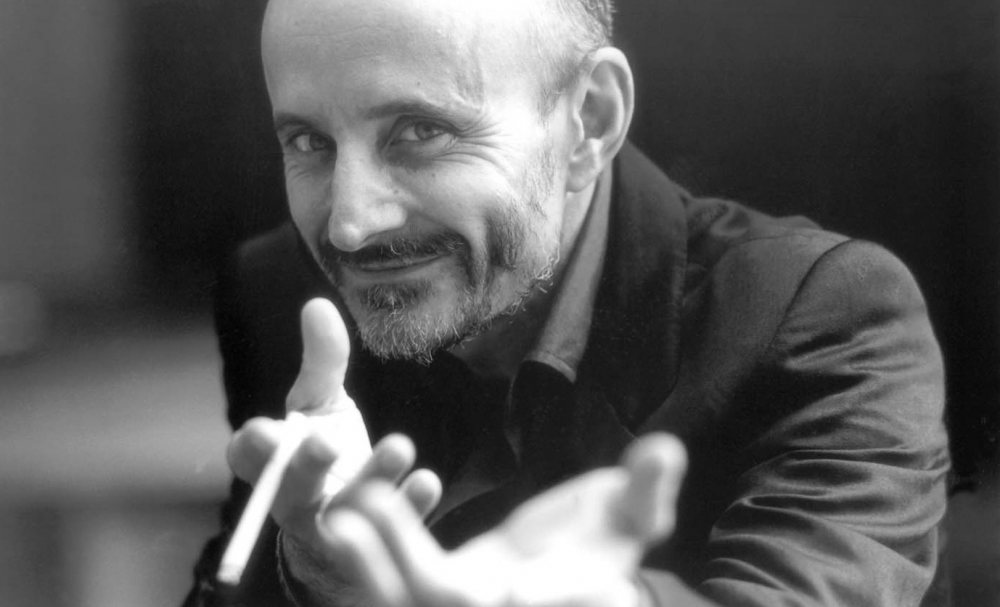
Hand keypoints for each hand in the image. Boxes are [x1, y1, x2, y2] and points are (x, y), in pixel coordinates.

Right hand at [226, 298, 441, 598]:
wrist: (353, 521)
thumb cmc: (326, 451)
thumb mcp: (320, 405)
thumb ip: (320, 361)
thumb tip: (318, 304)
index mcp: (274, 464)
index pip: (250, 458)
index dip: (253, 448)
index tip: (264, 431)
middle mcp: (296, 501)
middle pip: (293, 490)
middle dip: (306, 466)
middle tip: (325, 443)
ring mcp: (337, 526)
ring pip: (347, 511)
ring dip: (372, 479)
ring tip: (400, 446)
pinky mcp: (376, 540)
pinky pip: (393, 527)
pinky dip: (411, 504)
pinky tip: (428, 480)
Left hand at [321, 433, 687, 606]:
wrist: (569, 571)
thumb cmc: (604, 545)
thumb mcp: (631, 516)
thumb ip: (646, 488)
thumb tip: (664, 450)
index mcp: (560, 597)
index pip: (537, 597)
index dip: (536, 592)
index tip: (509, 577)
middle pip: (450, 602)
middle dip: (406, 565)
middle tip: (363, 518)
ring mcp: (465, 602)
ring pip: (410, 600)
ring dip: (372, 564)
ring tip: (343, 514)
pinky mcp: (436, 589)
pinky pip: (395, 583)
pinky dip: (369, 557)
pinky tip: (343, 515)